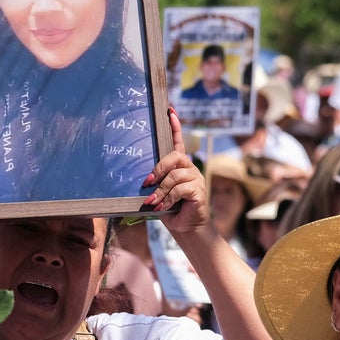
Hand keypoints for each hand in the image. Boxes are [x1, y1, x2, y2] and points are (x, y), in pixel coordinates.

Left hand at [145, 108, 210, 235]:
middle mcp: (189, 168)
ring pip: (175, 176)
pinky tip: (161, 207)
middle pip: (175, 157)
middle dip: (158, 169)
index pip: (178, 142)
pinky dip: (167, 198)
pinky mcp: (199, 191)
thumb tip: (140, 180)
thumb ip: (154, 183)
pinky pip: (180, 189)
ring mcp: (196, 178)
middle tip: (147, 182)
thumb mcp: (159, 192)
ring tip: (152, 202)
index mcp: (180, 166)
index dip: (174, 126)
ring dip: (160, 190)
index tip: (169, 110)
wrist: (186, 228)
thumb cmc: (170, 209)